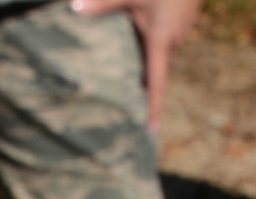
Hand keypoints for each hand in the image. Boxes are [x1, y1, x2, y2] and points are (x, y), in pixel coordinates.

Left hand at [71, 0, 201, 130]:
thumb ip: (103, 4)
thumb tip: (73, 9)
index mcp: (162, 41)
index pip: (157, 83)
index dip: (153, 108)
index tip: (150, 130)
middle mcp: (175, 39)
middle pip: (153, 68)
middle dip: (139, 82)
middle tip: (121, 100)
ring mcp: (181, 27)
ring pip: (157, 49)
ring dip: (143, 57)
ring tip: (124, 69)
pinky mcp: (182, 15)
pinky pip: (162, 35)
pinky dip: (149, 39)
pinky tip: (138, 30)